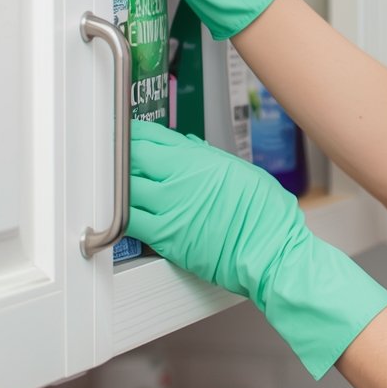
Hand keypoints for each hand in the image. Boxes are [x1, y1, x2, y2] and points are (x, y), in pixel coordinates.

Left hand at [128, 120, 386, 377]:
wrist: (271, 252)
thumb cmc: (266, 216)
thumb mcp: (240, 172)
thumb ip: (208, 159)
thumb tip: (189, 148)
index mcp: (199, 160)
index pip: (151, 137)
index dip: (135, 134)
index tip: (129, 135)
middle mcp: (180, 180)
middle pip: (132, 158)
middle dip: (121, 156)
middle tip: (116, 158)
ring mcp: (170, 208)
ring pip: (124, 189)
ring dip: (117, 185)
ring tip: (115, 185)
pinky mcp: (165, 237)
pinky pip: (129, 222)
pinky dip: (120, 215)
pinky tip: (119, 214)